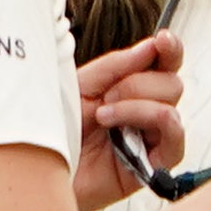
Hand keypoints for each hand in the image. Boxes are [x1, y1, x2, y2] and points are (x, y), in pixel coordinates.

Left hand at [73, 29, 185, 210]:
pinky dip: (152, 123)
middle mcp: (145, 113)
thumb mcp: (81, 87)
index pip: (165, 65)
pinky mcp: (151, 167)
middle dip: (135, 84)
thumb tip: (152, 47)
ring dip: (133, 106)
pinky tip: (118, 131)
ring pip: (170, 108)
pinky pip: (174, 139)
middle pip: (171, 83)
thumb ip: (116, 66)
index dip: (171, 50)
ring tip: (101, 117)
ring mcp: (150, 140)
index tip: (162, 40)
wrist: (36, 170)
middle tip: (103, 98)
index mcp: (131, 90)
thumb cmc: (57, 132)